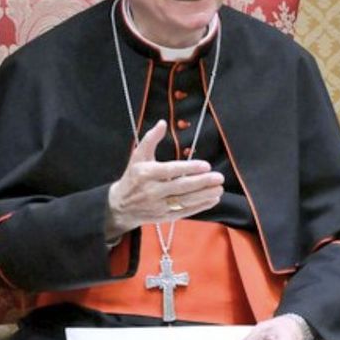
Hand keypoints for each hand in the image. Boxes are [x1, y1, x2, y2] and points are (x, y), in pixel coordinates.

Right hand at [104, 121, 225, 237]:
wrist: (120, 205)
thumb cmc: (133, 177)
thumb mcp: (138, 156)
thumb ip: (151, 139)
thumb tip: (163, 123)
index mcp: (146, 173)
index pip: (170, 170)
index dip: (189, 168)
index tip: (206, 165)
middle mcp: (152, 191)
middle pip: (180, 187)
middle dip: (202, 182)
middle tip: (219, 177)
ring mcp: (158, 206)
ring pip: (184, 201)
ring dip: (204, 195)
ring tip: (219, 188)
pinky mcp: (164, 217)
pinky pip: (184, 212)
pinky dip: (200, 207)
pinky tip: (213, 200)